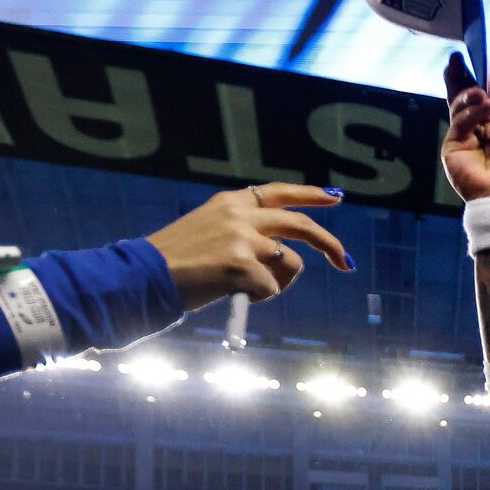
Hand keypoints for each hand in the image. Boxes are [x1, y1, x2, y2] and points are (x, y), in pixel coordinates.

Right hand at [145, 185, 351, 310]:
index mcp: (229, 203)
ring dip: (277, 283)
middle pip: (300, 225)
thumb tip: (279, 256)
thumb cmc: (172, 265)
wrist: (143, 278)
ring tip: (242, 288)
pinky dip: (258, 297)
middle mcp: (239, 214)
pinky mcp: (243, 265)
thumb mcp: (206, 234)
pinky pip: (272, 288)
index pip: (278, 192)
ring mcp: (243, 238)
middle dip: (329, 244)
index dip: (310, 195)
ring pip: (290, 264)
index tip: (335, 196)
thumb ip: (241, 235)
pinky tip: (230, 294)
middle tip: (346, 263)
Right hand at [441, 64, 489, 201]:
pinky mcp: (451, 149)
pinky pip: (459, 123)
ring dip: (470, 96)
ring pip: (458, 108)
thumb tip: (488, 81)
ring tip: (483, 93)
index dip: (472, 81)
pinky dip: (472, 112)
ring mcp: (461, 141)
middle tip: (456, 59)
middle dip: (458, 79)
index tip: (470, 60)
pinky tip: (486, 106)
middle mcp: (473, 134)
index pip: (476, 101)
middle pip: (461, 101)